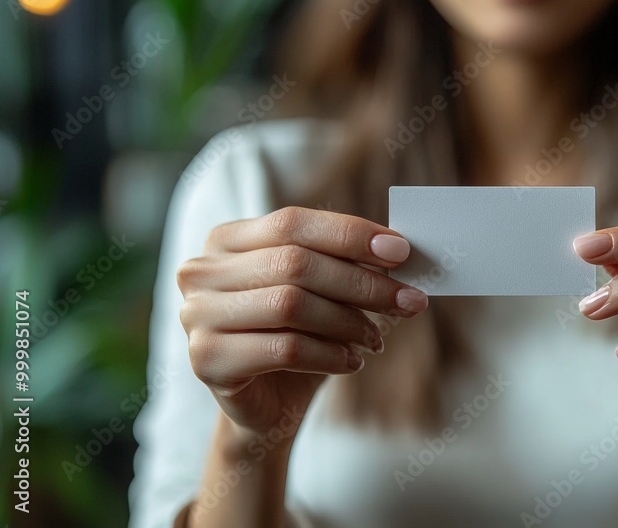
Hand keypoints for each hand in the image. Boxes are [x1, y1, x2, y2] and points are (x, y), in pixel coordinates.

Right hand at [177, 207, 428, 442]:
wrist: (264, 407)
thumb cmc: (297, 337)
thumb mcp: (321, 293)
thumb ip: (347, 264)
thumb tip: (398, 248)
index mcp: (226, 239)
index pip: (292, 222)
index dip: (349, 234)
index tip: (401, 251)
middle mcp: (201, 272)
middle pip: (295, 263)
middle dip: (362, 282)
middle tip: (409, 301)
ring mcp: (196, 315)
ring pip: (291, 304)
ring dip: (348, 321)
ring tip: (376, 339)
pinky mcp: (206, 360)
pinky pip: (285, 349)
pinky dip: (330, 355)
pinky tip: (352, 362)